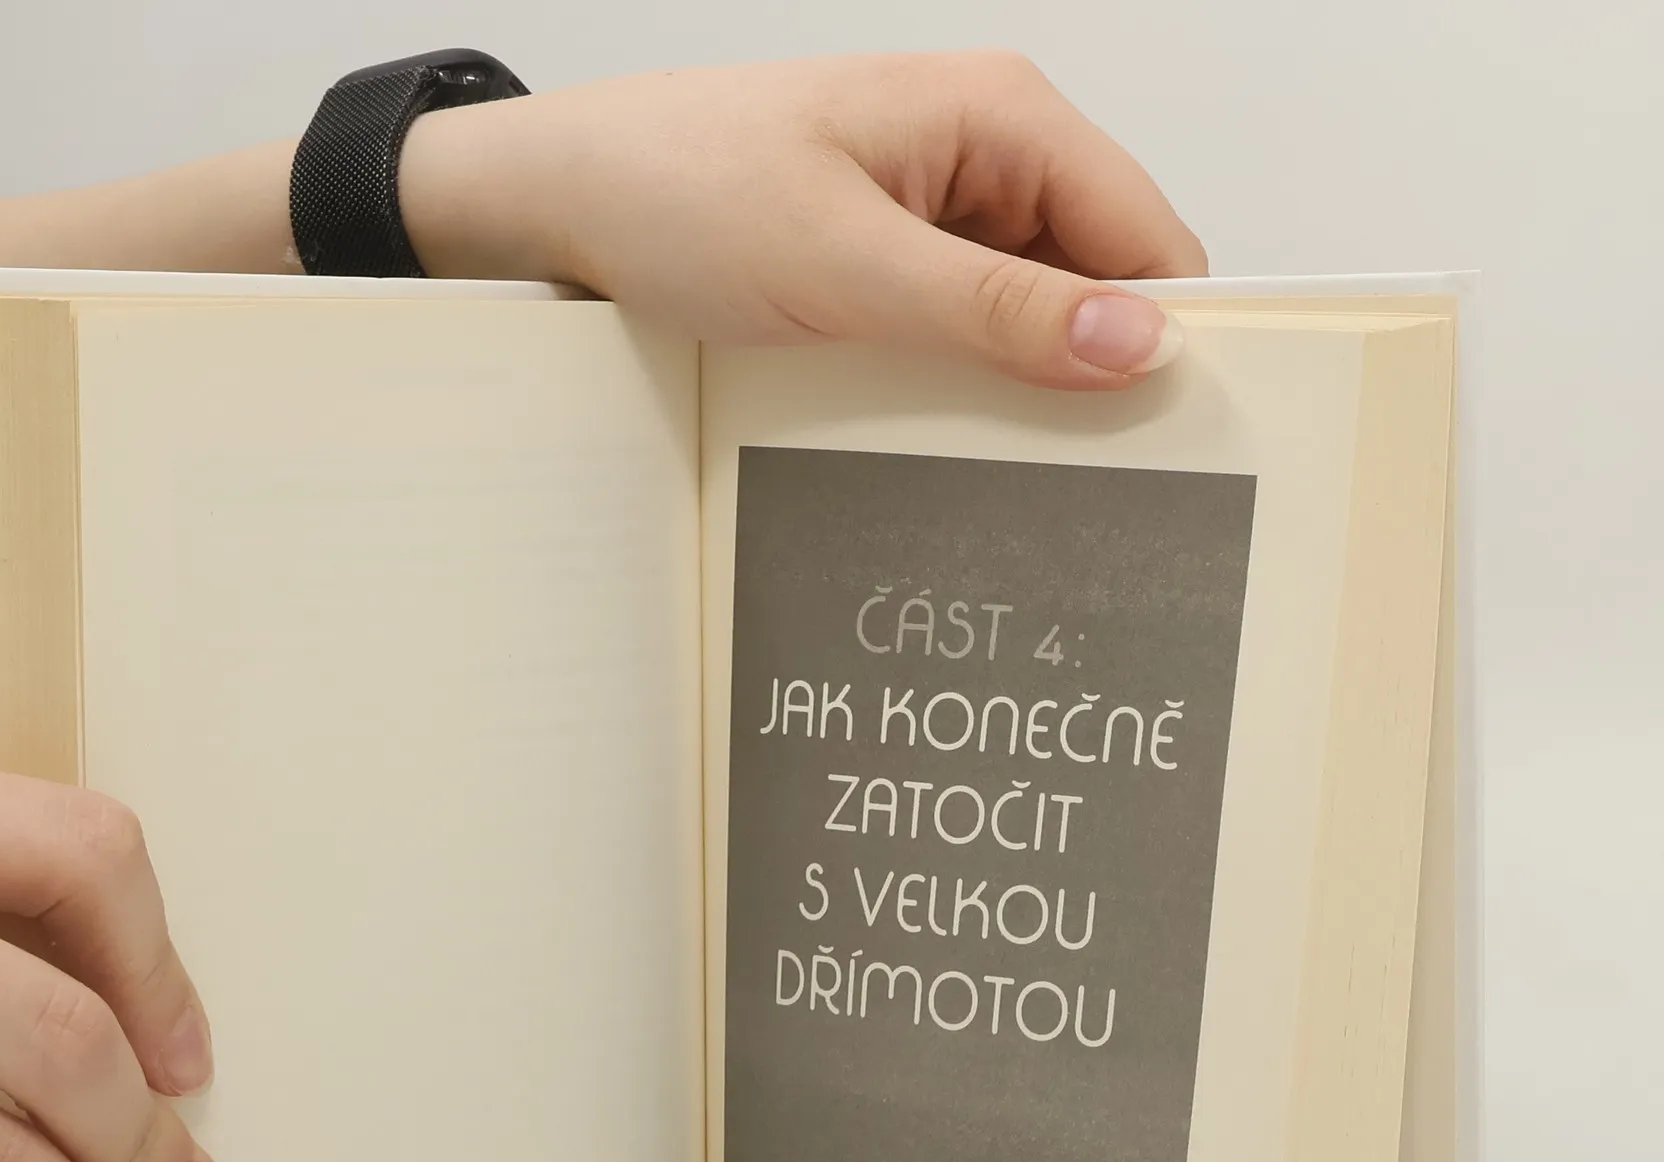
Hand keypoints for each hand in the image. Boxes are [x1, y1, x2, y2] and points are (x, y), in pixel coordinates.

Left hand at [401, 50, 1206, 388]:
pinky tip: (939, 434)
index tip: (1162, 445)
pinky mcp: (893, 260)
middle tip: (1074, 482)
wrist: (562, 201)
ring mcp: (938, 210)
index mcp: (1002, 115)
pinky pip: (965, 330)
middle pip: (1098, 282)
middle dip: (1091, 373)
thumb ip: (992, 311)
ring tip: (999, 467)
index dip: (1163, 340)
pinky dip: (963, 383)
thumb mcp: (845, 264)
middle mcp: (986, 154)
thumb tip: (1134, 346)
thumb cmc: (679, 190)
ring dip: (1020, 388)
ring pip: (1032, 318)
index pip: (1146, 237)